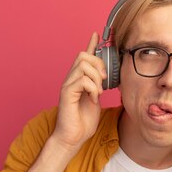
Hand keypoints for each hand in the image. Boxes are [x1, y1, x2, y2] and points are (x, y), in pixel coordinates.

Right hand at [52, 32, 106, 150]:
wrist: (73, 137)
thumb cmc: (83, 122)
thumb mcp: (95, 100)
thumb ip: (98, 87)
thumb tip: (104, 77)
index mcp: (78, 80)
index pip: (84, 57)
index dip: (91, 44)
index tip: (97, 33)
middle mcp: (71, 79)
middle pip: (83, 56)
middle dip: (98, 64)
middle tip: (103, 80)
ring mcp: (67, 85)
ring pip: (83, 65)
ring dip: (95, 78)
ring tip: (98, 93)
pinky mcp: (66, 93)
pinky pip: (81, 80)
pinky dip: (92, 88)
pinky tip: (92, 99)